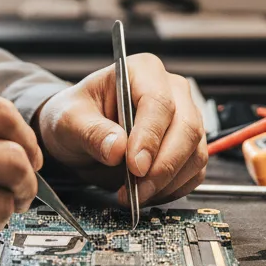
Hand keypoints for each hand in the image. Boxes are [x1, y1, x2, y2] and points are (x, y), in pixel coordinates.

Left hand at [36, 54, 206, 205]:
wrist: (80, 133)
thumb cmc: (76, 116)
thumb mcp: (70, 120)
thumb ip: (92, 132)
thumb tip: (116, 148)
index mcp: (141, 71)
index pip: (158, 102)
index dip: (150, 136)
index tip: (134, 166)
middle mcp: (170, 90)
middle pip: (186, 128)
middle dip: (162, 165)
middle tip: (136, 188)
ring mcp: (184, 117)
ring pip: (195, 152)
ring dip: (167, 181)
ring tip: (134, 194)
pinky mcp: (188, 145)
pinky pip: (194, 171)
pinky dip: (174, 188)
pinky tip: (147, 193)